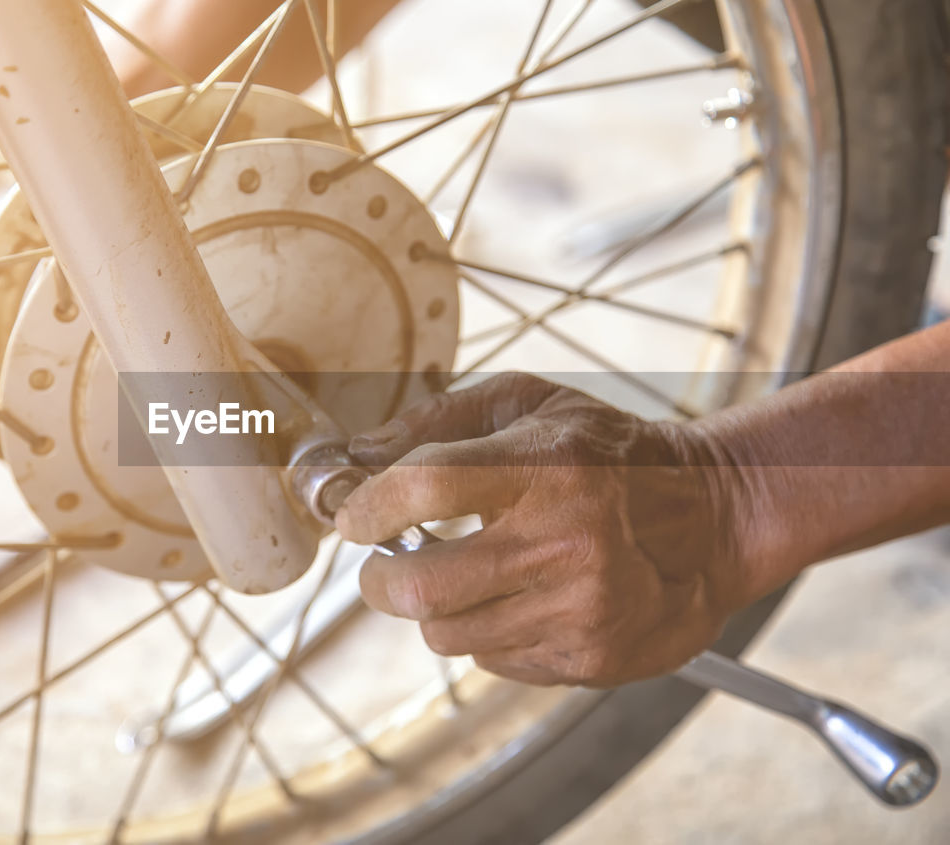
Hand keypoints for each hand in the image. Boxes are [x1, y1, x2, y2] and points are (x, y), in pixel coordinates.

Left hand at [334, 372, 756, 686]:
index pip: (423, 487)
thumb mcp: (532, 404)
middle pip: (421, 586)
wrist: (712, 520)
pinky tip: (514, 598)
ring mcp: (578, 608)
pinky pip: (491, 660)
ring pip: (446, 633)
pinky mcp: (588, 657)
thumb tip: (359, 455)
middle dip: (378, 579)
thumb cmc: (608, 454)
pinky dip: (483, 632)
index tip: (350, 515)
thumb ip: (438, 418)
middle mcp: (563, 542)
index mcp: (546, 467)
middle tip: (379, 564)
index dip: (367, 506)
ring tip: (461, 575)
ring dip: (433, 607)